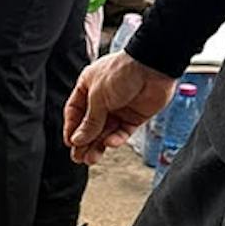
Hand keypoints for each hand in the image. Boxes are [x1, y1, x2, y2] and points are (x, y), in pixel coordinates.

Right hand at [65, 49, 175, 164]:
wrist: (153, 67)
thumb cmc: (123, 72)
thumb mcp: (98, 97)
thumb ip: (89, 122)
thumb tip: (78, 140)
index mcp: (88, 88)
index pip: (75, 112)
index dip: (72, 128)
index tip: (70, 143)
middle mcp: (102, 99)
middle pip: (90, 125)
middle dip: (84, 142)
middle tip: (78, 157)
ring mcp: (119, 108)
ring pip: (105, 132)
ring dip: (98, 145)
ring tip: (91, 158)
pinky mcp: (134, 116)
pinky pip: (122, 132)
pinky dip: (116, 139)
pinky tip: (110, 143)